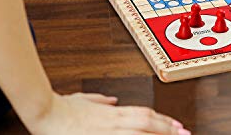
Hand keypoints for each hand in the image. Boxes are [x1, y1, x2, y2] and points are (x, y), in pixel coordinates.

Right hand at [30, 92, 188, 134]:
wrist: (46, 111)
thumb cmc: (62, 107)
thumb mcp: (83, 99)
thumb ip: (99, 100)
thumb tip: (112, 99)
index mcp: (111, 112)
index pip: (143, 113)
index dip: (162, 119)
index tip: (176, 125)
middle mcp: (113, 121)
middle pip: (146, 122)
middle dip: (168, 128)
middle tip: (185, 133)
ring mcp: (106, 131)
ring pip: (139, 131)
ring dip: (158, 134)